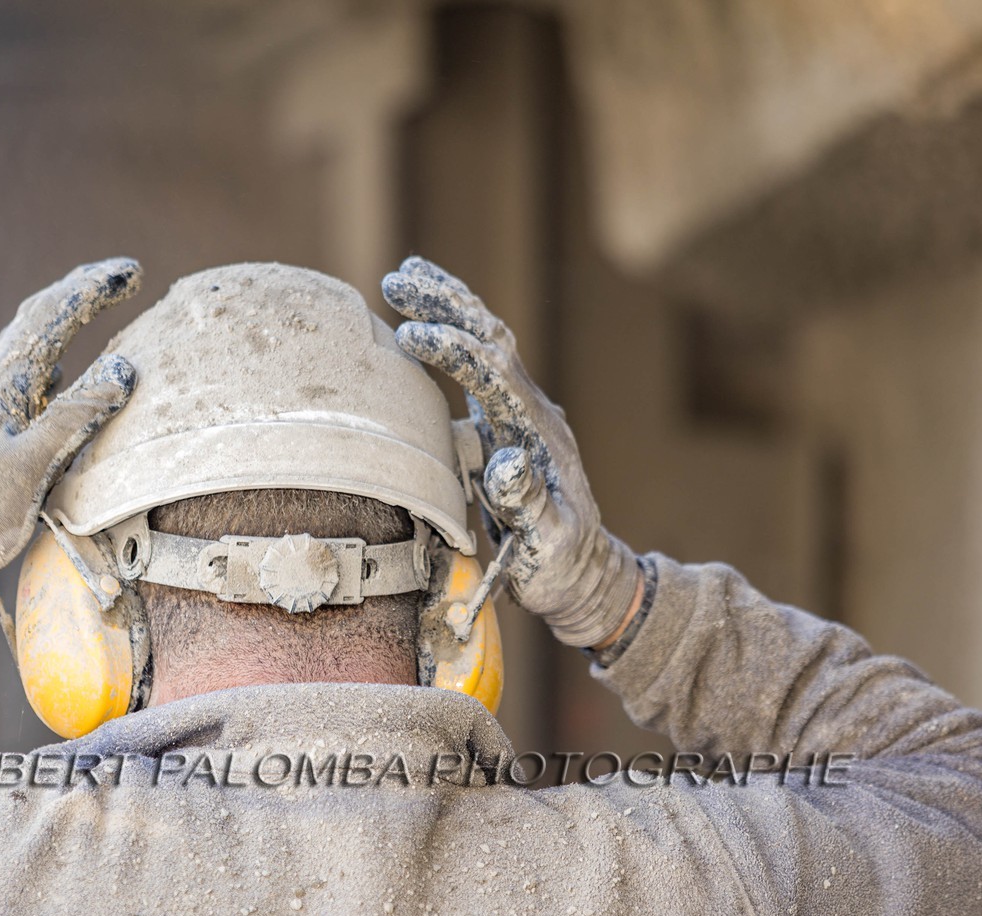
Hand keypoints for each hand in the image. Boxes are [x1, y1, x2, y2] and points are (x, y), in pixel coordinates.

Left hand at [0, 258, 140, 588]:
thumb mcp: (34, 464)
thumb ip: (76, 414)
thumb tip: (122, 369)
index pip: (48, 318)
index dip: (90, 290)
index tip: (130, 272)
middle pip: (33, 324)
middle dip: (76, 296)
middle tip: (119, 278)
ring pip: (26, 351)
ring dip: (62, 326)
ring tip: (92, 309)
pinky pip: (22, 381)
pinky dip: (50, 363)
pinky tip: (61, 374)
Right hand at [382, 256, 640, 648]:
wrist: (584, 573)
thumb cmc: (562, 565)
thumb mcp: (547, 544)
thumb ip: (530, 504)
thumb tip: (508, 462)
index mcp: (539, 434)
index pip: (495, 373)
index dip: (454, 350)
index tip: (409, 336)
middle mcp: (532, 412)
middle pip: (493, 339)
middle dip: (448, 305)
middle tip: (396, 280)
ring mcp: (520, 414)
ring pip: (488, 341)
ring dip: (450, 306)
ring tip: (405, 276)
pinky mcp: (505, 423)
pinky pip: (479, 364)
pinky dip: (452, 332)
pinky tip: (423, 319)